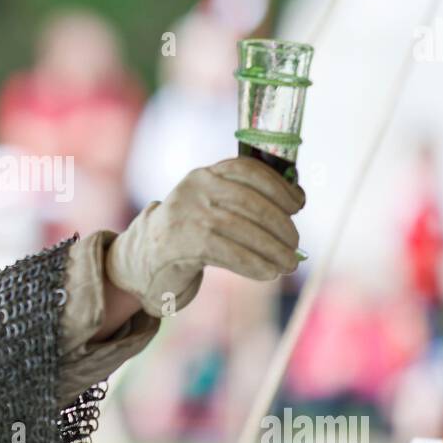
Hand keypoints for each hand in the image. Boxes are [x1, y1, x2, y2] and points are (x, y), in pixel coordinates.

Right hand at [106, 156, 304, 316]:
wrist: (144, 259)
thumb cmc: (190, 234)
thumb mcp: (211, 207)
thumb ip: (243, 201)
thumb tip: (295, 204)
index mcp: (205, 174)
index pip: (247, 170)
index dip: (278, 186)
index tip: (298, 204)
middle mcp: (194, 189)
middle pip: (249, 202)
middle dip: (280, 225)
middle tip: (296, 246)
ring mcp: (186, 214)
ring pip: (241, 229)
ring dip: (272, 249)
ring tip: (288, 264)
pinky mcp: (182, 243)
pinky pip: (228, 252)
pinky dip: (254, 264)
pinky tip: (268, 273)